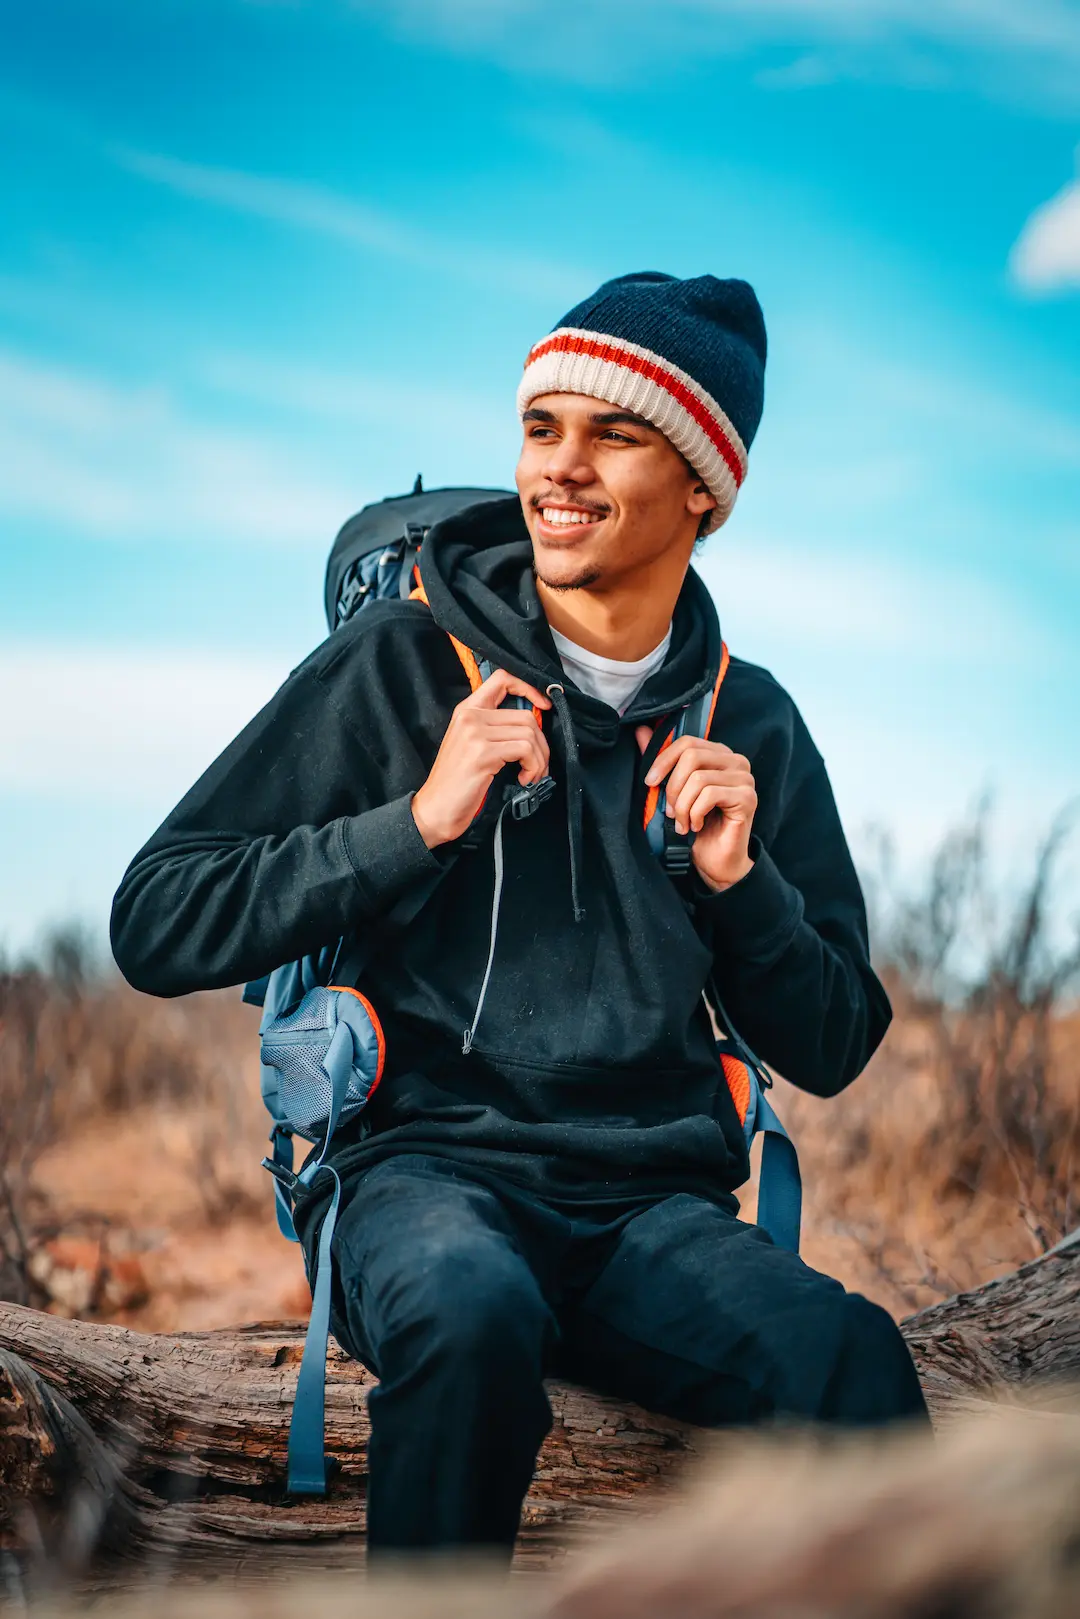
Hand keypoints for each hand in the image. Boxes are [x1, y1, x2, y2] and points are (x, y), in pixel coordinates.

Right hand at [412, 669, 551, 847]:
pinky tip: (523, 778)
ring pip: (529, 733)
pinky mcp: (483, 752)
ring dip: (539, 759)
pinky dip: (533, 766)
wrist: (436, 808)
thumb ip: (495, 728)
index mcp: (467, 710)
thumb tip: (532, 725)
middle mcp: (470, 716)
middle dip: (541, 743)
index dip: (529, 688)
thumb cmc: (457, 783)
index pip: (502, 679)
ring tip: (531, 775)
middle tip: (538, 764)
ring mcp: (475, 733)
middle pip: (525, 715)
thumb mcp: (472, 745)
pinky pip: (525, 749)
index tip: (544, 705)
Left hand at [636, 728, 755, 891]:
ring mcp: (745, 779)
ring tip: (682, 822)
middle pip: (692, 757)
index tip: (649, 782)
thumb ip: (663, 760)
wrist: (716, 860)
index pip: (687, 742)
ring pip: (699, 779)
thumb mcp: (674, 790)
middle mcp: (736, 761)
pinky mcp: (748, 797)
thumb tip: (642, 730)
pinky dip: (695, 813)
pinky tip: (696, 825)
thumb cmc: (696, 824)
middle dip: (673, 787)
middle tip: (669, 811)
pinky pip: (709, 795)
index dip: (664, 760)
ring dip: (682, 806)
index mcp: (719, 754)